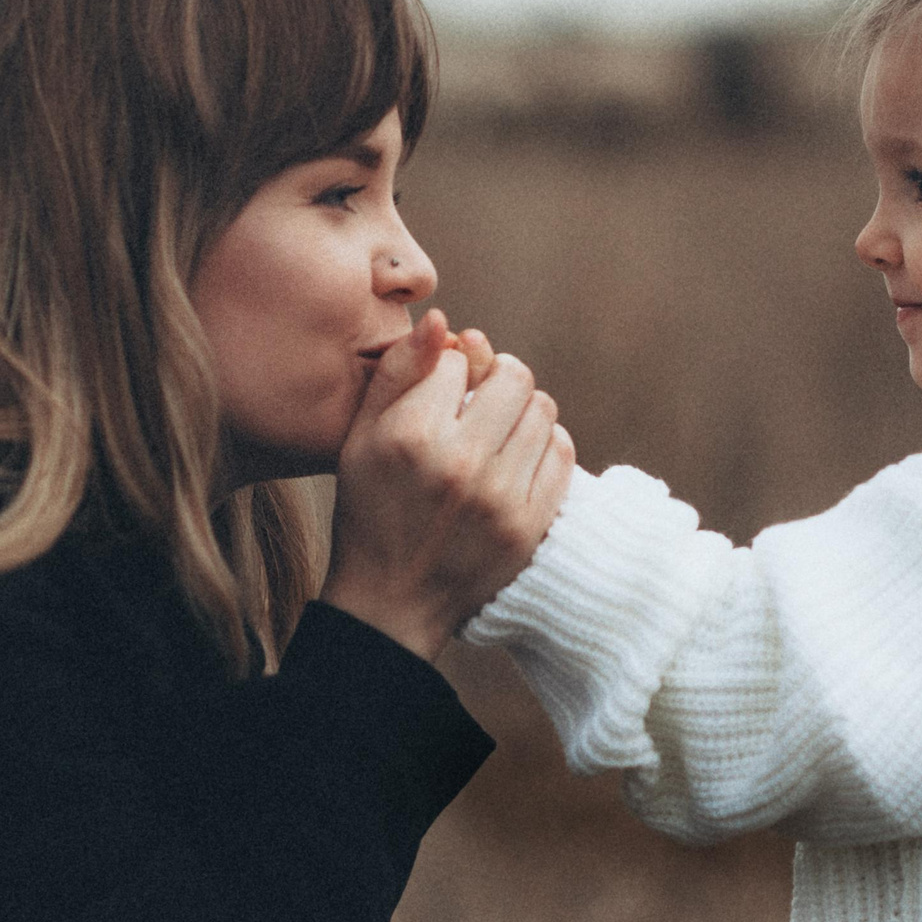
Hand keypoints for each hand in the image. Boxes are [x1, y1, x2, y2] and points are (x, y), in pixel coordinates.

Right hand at [322, 310, 573, 658]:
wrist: (391, 602)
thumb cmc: (369, 511)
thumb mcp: (360, 438)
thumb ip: (398, 372)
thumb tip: (442, 319)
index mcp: (411, 437)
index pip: (458, 359)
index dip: (449, 368)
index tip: (439, 393)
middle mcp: (460, 464)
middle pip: (514, 376)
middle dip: (497, 377)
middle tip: (480, 399)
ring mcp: (501, 497)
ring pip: (543, 409)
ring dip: (522, 410)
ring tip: (497, 431)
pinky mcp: (530, 525)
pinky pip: (561, 452)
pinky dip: (544, 444)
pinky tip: (517, 457)